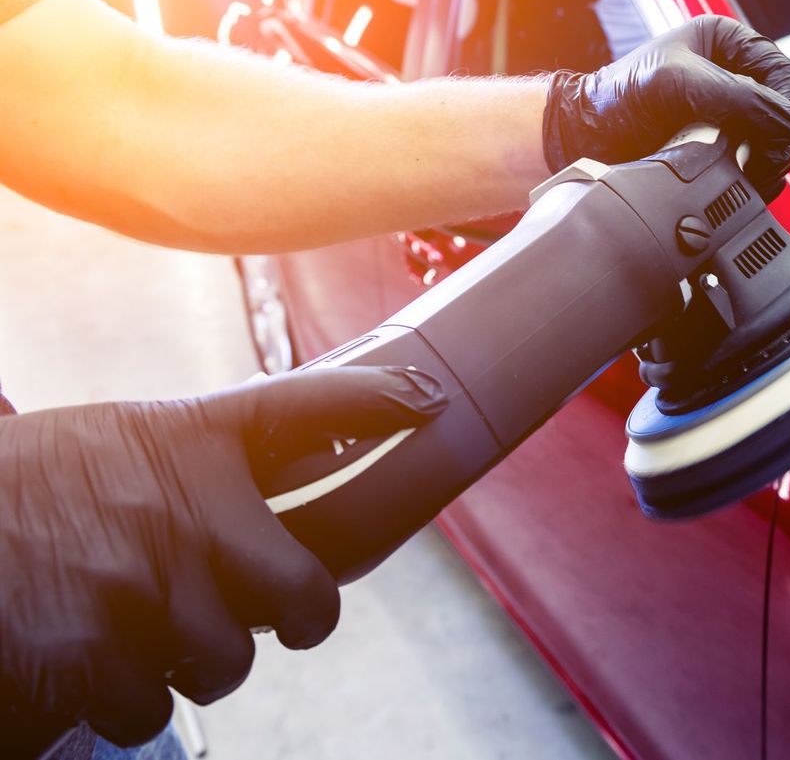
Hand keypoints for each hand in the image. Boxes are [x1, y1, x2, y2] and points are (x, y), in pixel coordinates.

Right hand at [0, 367, 446, 753]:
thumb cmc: (16, 495)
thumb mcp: (114, 448)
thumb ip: (199, 467)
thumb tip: (273, 493)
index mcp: (187, 442)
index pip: (307, 406)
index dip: (379, 404)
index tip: (428, 403)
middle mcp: (187, 510)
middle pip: (310, 595)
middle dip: (299, 615)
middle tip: (271, 612)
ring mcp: (148, 587)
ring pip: (225, 662)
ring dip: (186, 656)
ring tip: (118, 615)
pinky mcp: (98, 658)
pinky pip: (151, 706)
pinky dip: (118, 693)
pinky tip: (72, 651)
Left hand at [543, 15, 789, 199]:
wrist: (586, 139)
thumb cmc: (619, 97)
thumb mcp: (678, 82)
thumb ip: (737, 96)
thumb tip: (787, 123)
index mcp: (729, 44)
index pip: (785, 75)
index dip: (786, 107)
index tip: (774, 137)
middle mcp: (736, 77)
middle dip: (779, 141)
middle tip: (754, 164)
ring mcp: (733, 116)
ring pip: (781, 144)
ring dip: (768, 164)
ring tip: (739, 175)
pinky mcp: (725, 150)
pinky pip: (761, 167)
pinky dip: (756, 179)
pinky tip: (734, 183)